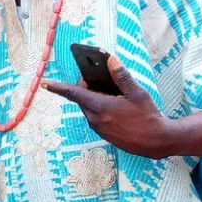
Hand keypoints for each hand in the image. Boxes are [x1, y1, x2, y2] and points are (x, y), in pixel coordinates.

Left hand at [42, 56, 174, 158]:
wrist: (155, 142)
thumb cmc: (148, 117)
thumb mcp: (137, 92)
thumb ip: (121, 76)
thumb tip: (111, 60)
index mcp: (100, 107)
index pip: (73, 94)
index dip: (58, 88)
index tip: (45, 83)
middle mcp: (95, 119)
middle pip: (81, 98)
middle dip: (86, 87)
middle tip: (102, 79)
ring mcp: (98, 128)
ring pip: (88, 108)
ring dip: (94, 98)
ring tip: (113, 93)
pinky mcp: (103, 134)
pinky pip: (95, 117)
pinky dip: (99, 108)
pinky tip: (115, 106)